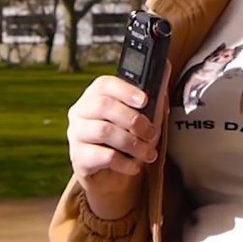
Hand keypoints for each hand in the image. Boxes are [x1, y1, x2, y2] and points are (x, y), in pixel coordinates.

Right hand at [67, 65, 169, 217]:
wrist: (113, 176)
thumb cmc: (128, 138)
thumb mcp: (144, 115)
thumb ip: (153, 92)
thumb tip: (166, 65)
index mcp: (95, 95)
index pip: (104, 84)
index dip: (125, 90)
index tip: (145, 100)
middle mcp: (81, 111)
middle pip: (103, 106)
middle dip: (133, 120)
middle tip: (152, 133)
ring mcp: (76, 134)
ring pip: (103, 131)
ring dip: (132, 143)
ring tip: (147, 152)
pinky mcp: (78, 158)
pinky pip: (103, 156)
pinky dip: (124, 162)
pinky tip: (134, 165)